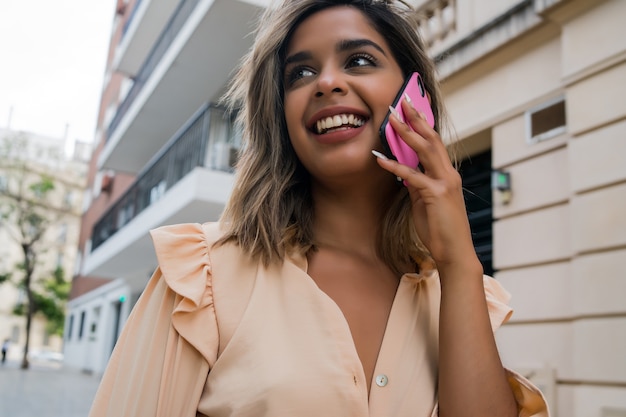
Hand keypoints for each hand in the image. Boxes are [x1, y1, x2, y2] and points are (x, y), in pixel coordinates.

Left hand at [374, 98, 480, 272]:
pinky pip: (413, 176)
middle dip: (417, 118)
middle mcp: (448, 174)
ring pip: (425, 150)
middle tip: (402, 101)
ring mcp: (445, 182)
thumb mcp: (424, 202)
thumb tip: (404, 171)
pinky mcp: (437, 194)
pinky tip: (381, 159)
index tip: (411, 108)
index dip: (423, 124)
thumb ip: (417, 184)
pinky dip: (395, 166)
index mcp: (446, 175)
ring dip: (407, 133)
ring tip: (391, 119)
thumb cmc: (440, 229)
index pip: (434, 143)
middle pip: (432, 139)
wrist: (454, 252)